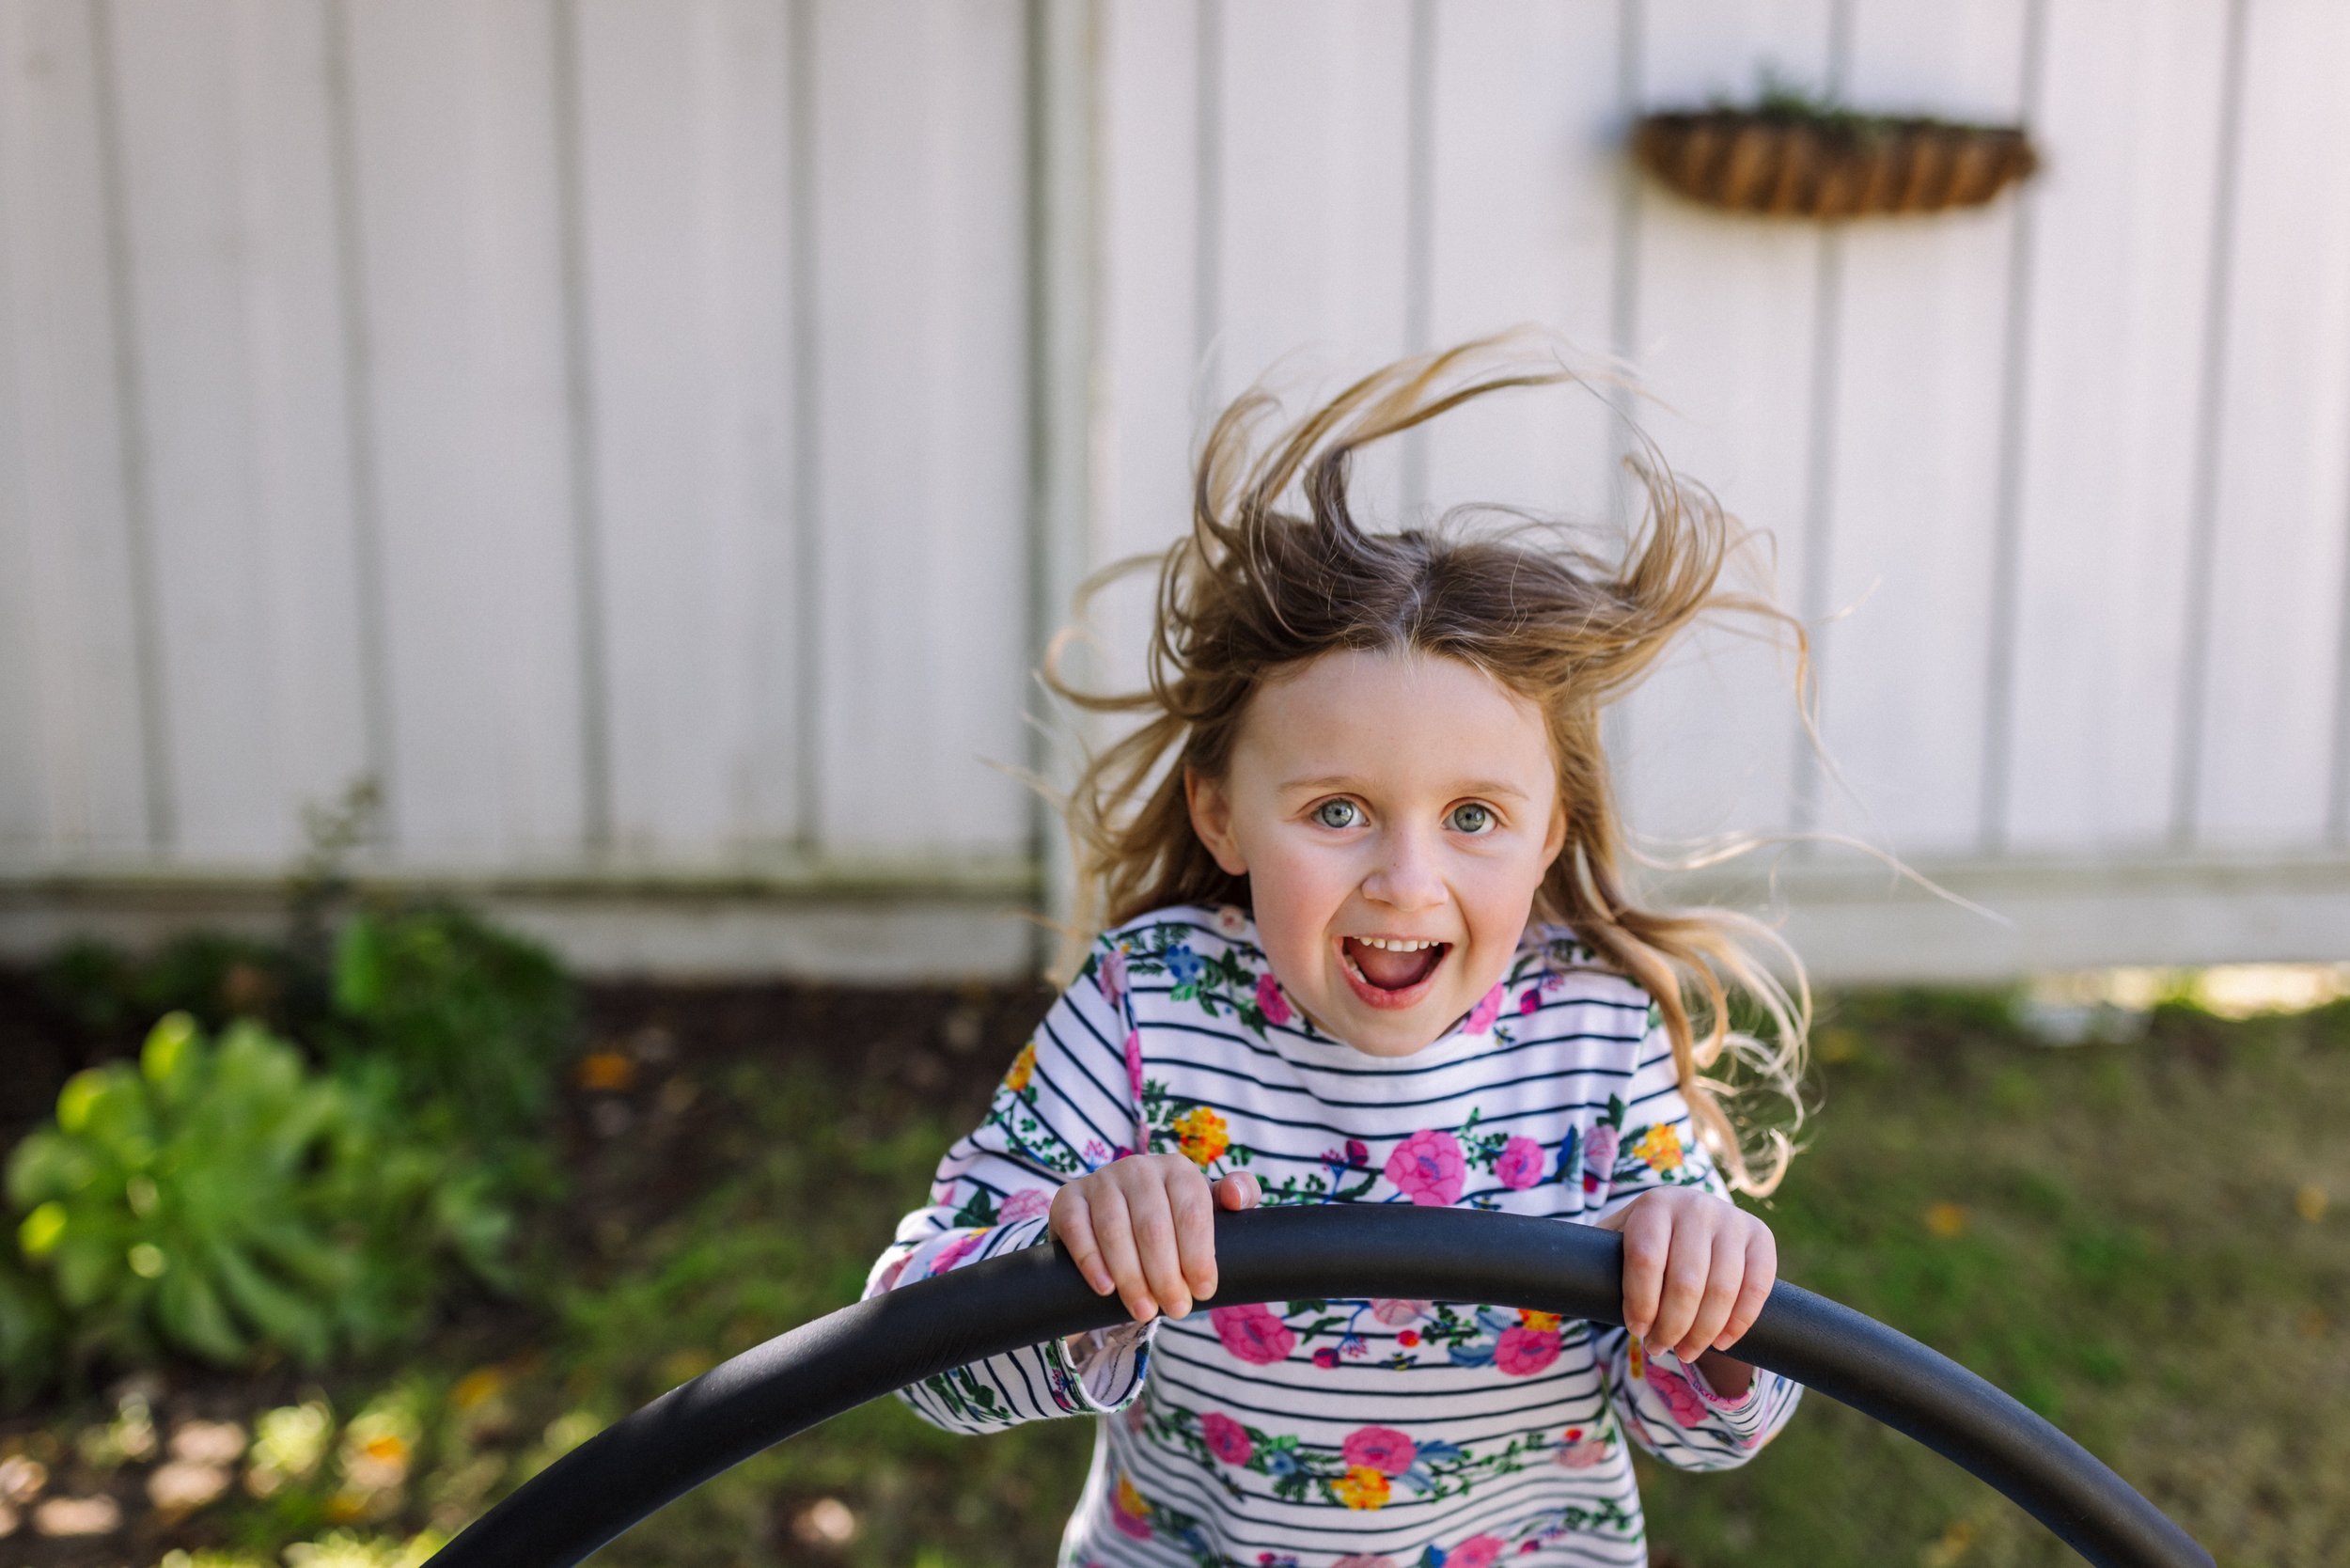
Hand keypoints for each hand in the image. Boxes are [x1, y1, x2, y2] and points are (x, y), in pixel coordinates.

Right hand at [1050, 1155, 1261, 1321]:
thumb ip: (1238, 1197)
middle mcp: (1138, 1168)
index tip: (1204, 1290)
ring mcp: (1100, 1180)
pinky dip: (1091, 1260)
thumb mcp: (1208, 1210)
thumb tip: (1237, 1198)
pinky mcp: (1068, 1199)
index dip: (1199, 1253)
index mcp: (1177, 1169)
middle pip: (1153, 1225)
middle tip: (1176, 1309)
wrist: (1117, 1223)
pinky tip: (1105, 1288)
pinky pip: (1076, 1228)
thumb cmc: (1173, 1222)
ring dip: (1130, 1276)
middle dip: (1166, 1274)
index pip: (1192, 1210)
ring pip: (1114, 1229)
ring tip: (1144, 1310)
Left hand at [1594, 1188, 1775, 1393]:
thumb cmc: (1645, 1244)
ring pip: (1723, 1288)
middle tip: (1660, 1348)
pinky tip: (1722, 1341)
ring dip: (1704, 1331)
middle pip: (1685, 1280)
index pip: (1644, 1258)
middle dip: (1671, 1325)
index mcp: (1653, 1204)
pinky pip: (1757, 1287)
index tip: (1636, 1330)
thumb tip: (1544, 1293)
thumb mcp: (1615, 1242)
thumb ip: (1587, 1262)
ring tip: (1686, 1351)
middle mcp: (1695, 1204)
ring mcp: (1732, 1219)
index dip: (1641, 1302)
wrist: (1696, 1223)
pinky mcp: (1762, 1238)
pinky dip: (1740, 1321)